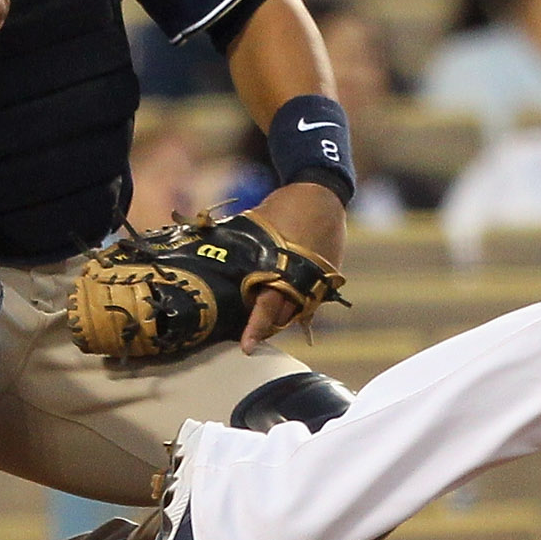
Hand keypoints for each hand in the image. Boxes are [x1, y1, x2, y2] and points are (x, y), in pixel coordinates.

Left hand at [240, 181, 347, 350]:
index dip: (256, 328)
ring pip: (298, 312)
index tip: (247, 346)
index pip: (267, 307)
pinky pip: (310, 300)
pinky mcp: (326, 275)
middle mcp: (301, 277)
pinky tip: (283, 305)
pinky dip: (296, 305)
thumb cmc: (282, 207)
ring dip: (281, 318)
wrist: (321, 193)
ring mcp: (316, 278)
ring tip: (263, 323)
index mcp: (280, 266)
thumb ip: (241, 250)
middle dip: (266, 328)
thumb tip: (214, 262)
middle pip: (283, 316)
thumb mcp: (255, 225)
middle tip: (250, 337)